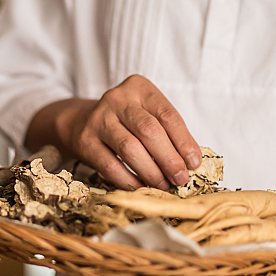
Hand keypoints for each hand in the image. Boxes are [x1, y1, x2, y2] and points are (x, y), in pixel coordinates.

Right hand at [26, 75, 200, 188]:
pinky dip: (129, 180)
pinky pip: (111, 165)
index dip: (184, 141)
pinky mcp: (86, 140)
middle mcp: (117, 99)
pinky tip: (142, 187)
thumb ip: (168, 133)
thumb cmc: (125, 121)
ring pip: (130, 149)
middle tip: (181, 178)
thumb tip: (190, 163)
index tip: (194, 163)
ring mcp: (99, 119)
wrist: (81, 121)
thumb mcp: (147, 115)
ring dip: (151, 172)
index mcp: (139, 88)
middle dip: (169, 159)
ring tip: (164, 185)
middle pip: (149, 131)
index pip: (167, 115)